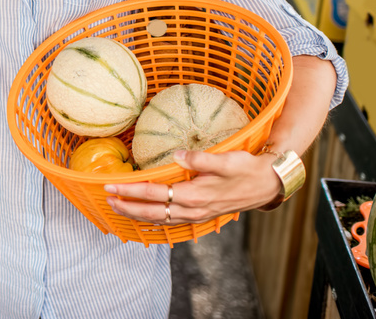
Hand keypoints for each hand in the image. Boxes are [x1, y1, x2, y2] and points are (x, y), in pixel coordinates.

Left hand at [103, 150, 281, 224]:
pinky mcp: (199, 215)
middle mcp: (192, 209)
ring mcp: (196, 215)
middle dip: (127, 207)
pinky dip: (153, 219)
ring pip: (159, 219)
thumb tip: (177, 154)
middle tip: (107, 199)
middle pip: (152, 212)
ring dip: (137, 215)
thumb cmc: (246, 169)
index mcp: (194, 196)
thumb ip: (200, 158)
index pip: (154, 194)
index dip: (130, 191)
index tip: (111, 185)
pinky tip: (145, 215)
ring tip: (119, 207)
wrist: (267, 186)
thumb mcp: (226, 160)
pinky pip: (170, 221)